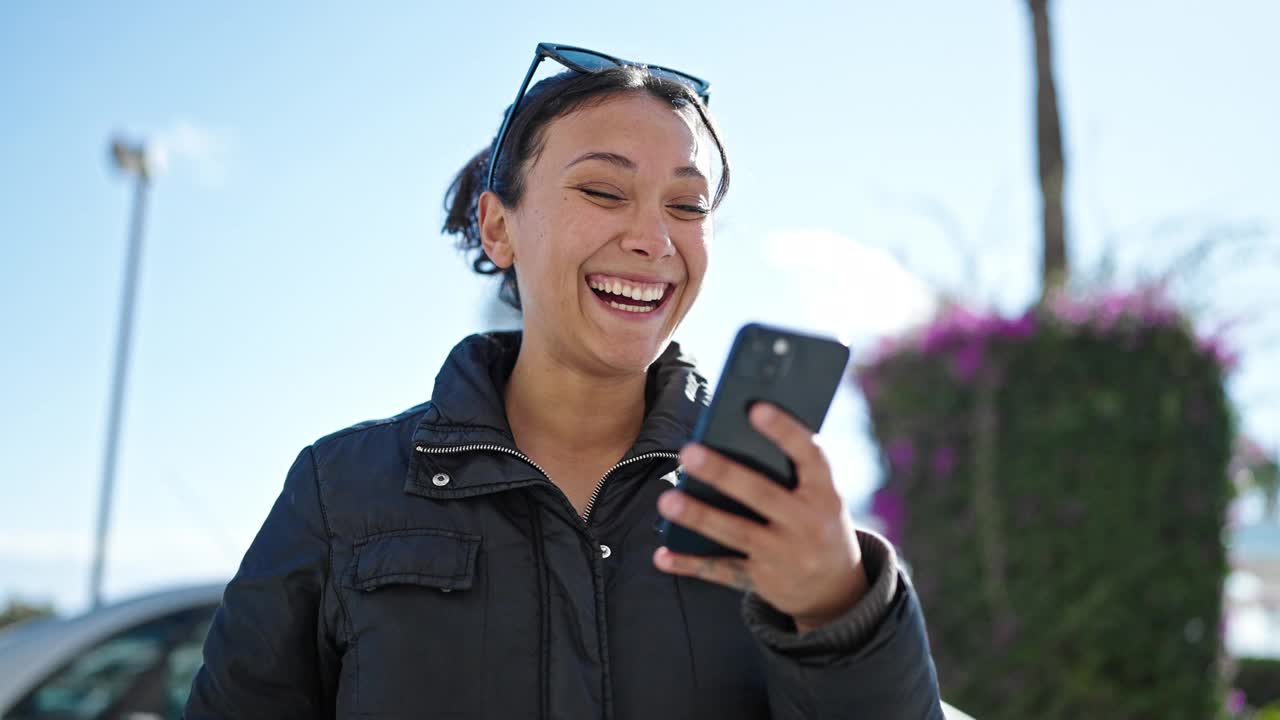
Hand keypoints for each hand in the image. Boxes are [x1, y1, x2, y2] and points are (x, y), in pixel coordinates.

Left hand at [654, 402, 868, 632]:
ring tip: (666, 500)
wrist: (836, 589)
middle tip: (688, 452)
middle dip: (723, 473)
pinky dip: (690, 564)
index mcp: (825, 494)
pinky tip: (662, 555)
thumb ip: (788, 471)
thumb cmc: (816, 521)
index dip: (785, 431)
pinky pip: (721, 571)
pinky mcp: (762, 581)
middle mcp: (808, 524)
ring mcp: (785, 555)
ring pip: (736, 533)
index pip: (810, 456)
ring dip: (699, 517)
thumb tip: (730, 434)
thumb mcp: (819, 496)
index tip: (756, 407)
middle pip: (762, 494)